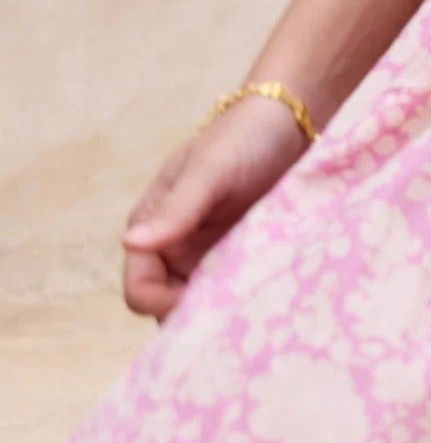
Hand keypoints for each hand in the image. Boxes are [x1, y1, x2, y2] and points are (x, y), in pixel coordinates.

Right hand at [121, 97, 310, 323]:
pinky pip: (238, 294)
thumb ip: (176, 207)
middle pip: (171, 310)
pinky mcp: (245, 260)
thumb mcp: (209, 170)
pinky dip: (248, 302)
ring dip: (225, 314)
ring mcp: (212, 258)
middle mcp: (177, 251)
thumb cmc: (242, 138)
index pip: (141, 291)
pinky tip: (272, 299)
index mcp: (154, 231)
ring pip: (207, 308)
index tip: (204, 305)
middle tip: (236, 318)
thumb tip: (131, 243)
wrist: (288, 122)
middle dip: (196, 320)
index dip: (163, 306)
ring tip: (257, 311)